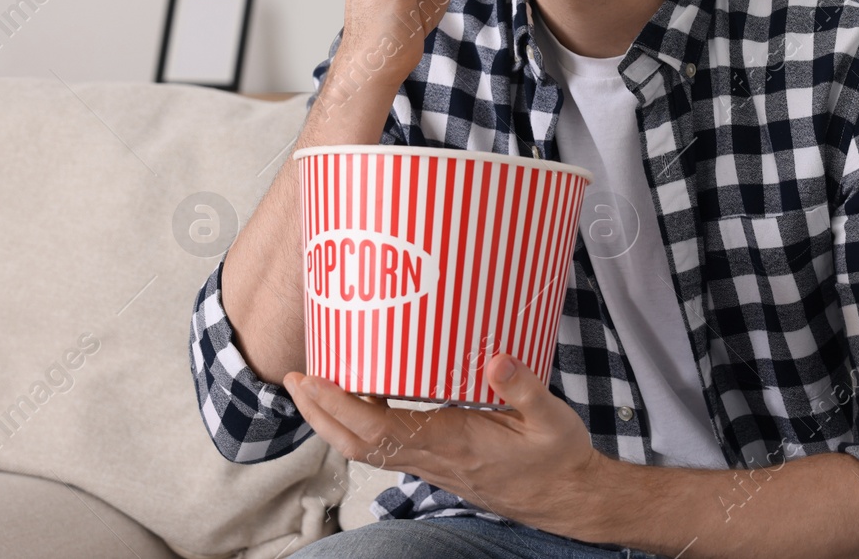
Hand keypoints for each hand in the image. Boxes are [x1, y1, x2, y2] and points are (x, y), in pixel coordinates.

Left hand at [285, 353, 605, 539]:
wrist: (566, 498)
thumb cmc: (558, 458)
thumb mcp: (552, 418)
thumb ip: (523, 388)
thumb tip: (496, 360)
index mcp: (451, 442)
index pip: (378, 428)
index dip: (339, 405)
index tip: (312, 379)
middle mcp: (432, 456)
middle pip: (355, 445)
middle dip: (318, 413)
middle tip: (293, 379)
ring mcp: (430, 464)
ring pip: (365, 449)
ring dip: (332, 420)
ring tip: (312, 386)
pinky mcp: (435, 462)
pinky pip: (384, 447)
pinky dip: (359, 424)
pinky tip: (358, 396)